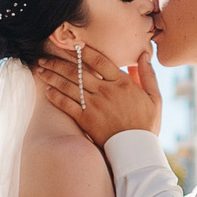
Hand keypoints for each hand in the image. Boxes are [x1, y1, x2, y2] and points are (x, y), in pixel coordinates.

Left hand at [35, 51, 160, 147]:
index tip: (73, 45)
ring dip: (52, 76)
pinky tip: (47, 89)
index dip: (85, 51)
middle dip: (59, 61)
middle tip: (45, 56)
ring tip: (41, 69)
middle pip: (78, 71)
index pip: (99, 61)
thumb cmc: (146, 124)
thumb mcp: (154, 98)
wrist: (136, 151)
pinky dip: (55, 96)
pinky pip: (66, 104)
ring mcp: (94, 106)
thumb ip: (147, 75)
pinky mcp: (85, 120)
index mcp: (122, 83)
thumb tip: (144, 55)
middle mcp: (106, 91)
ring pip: (68, 85)